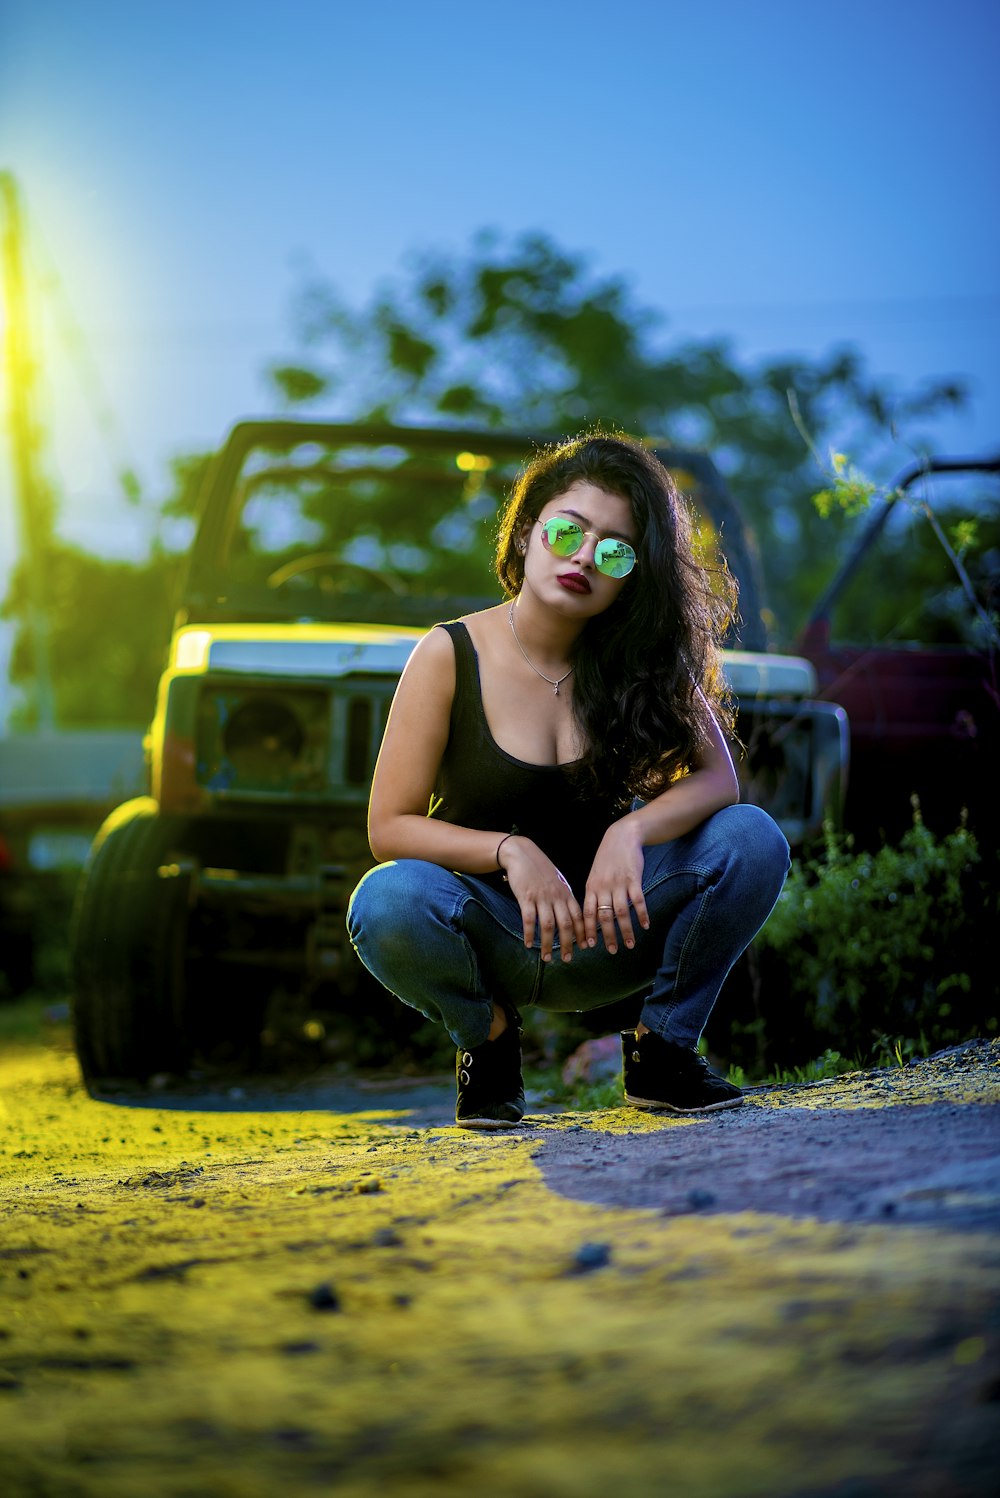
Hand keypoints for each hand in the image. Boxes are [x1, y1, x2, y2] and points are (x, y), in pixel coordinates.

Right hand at [498, 836, 585, 962]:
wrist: (521, 853)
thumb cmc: (539, 868)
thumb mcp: (557, 881)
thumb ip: (563, 897)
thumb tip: (569, 915)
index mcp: (566, 893)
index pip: (578, 916)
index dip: (582, 933)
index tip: (584, 947)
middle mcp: (556, 896)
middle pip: (566, 924)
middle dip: (568, 944)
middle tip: (567, 959)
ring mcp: (541, 897)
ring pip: (548, 925)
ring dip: (548, 944)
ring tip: (546, 958)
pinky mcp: (526, 897)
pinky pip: (529, 919)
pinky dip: (529, 933)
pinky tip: (528, 944)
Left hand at [584, 819, 649, 953]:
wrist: (622, 836)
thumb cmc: (607, 858)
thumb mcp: (595, 874)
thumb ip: (594, 894)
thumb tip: (591, 916)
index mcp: (591, 887)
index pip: (587, 913)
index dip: (588, 930)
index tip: (589, 945)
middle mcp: (603, 887)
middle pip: (604, 917)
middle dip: (607, 936)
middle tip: (611, 951)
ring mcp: (619, 883)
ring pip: (621, 912)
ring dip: (626, 930)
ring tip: (630, 945)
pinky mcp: (634, 879)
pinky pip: (638, 901)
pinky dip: (642, 915)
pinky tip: (645, 926)